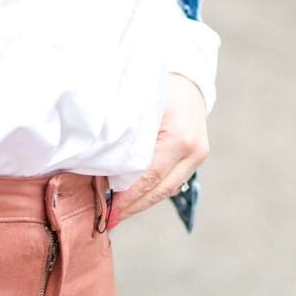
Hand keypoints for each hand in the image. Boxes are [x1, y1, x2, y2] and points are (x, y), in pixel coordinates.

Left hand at [109, 74, 208, 227]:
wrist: (187, 74)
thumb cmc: (155, 82)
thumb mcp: (137, 103)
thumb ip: (123, 133)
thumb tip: (97, 164)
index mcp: (179, 137)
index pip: (149, 177)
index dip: (127, 197)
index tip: (106, 211)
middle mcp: (193, 150)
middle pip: (160, 189)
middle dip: (133, 207)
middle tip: (107, 221)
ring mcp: (198, 155)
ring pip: (167, 189)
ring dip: (142, 202)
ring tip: (117, 213)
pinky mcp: (197, 157)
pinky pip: (172, 180)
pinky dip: (152, 190)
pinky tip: (133, 197)